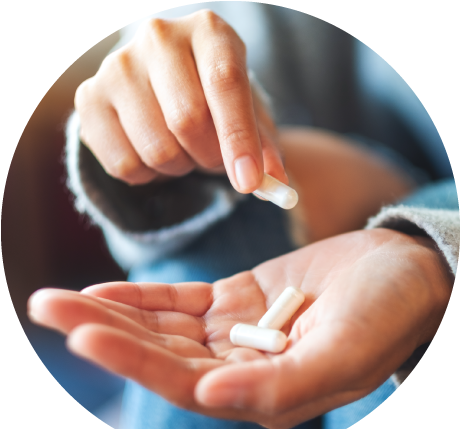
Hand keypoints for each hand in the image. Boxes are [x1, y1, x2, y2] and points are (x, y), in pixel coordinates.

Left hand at [28, 229, 451, 428]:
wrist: (401, 272)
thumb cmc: (387, 312)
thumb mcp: (345, 352)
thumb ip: (283, 386)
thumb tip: (211, 398)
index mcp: (262, 391)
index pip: (181, 382)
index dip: (130, 360)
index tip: (81, 335)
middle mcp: (239, 366)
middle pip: (157, 353)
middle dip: (100, 333)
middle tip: (46, 308)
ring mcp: (234, 331)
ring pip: (160, 326)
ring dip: (110, 313)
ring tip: (58, 299)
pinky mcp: (237, 299)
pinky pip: (180, 302)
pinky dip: (142, 297)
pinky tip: (102, 292)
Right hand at [75, 9, 286, 191]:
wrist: (165, 85)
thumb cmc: (215, 100)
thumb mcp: (250, 116)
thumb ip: (265, 148)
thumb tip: (275, 184)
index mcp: (209, 31)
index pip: (225, 84)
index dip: (239, 138)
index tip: (250, 182)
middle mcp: (159, 37)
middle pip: (187, 120)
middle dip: (210, 157)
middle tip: (215, 161)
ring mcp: (117, 66)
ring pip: (155, 149)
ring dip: (179, 167)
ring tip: (183, 150)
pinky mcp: (88, 99)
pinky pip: (123, 164)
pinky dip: (148, 175)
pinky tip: (153, 153)